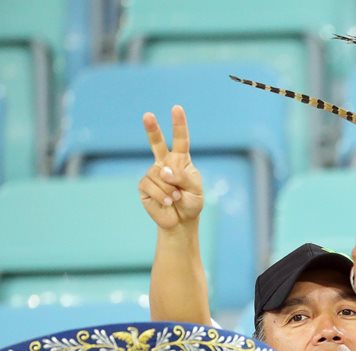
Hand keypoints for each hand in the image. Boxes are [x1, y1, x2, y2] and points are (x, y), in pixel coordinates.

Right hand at [139, 105, 202, 229]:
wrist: (180, 221)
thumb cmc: (191, 203)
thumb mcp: (195, 191)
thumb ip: (183, 178)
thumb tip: (163, 171)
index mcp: (180, 161)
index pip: (180, 140)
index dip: (179, 124)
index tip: (177, 108)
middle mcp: (164, 163)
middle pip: (157, 143)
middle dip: (152, 129)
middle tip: (148, 115)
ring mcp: (152, 173)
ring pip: (159, 175)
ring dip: (170, 189)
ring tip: (175, 198)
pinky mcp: (144, 185)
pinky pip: (151, 186)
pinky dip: (161, 195)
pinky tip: (166, 201)